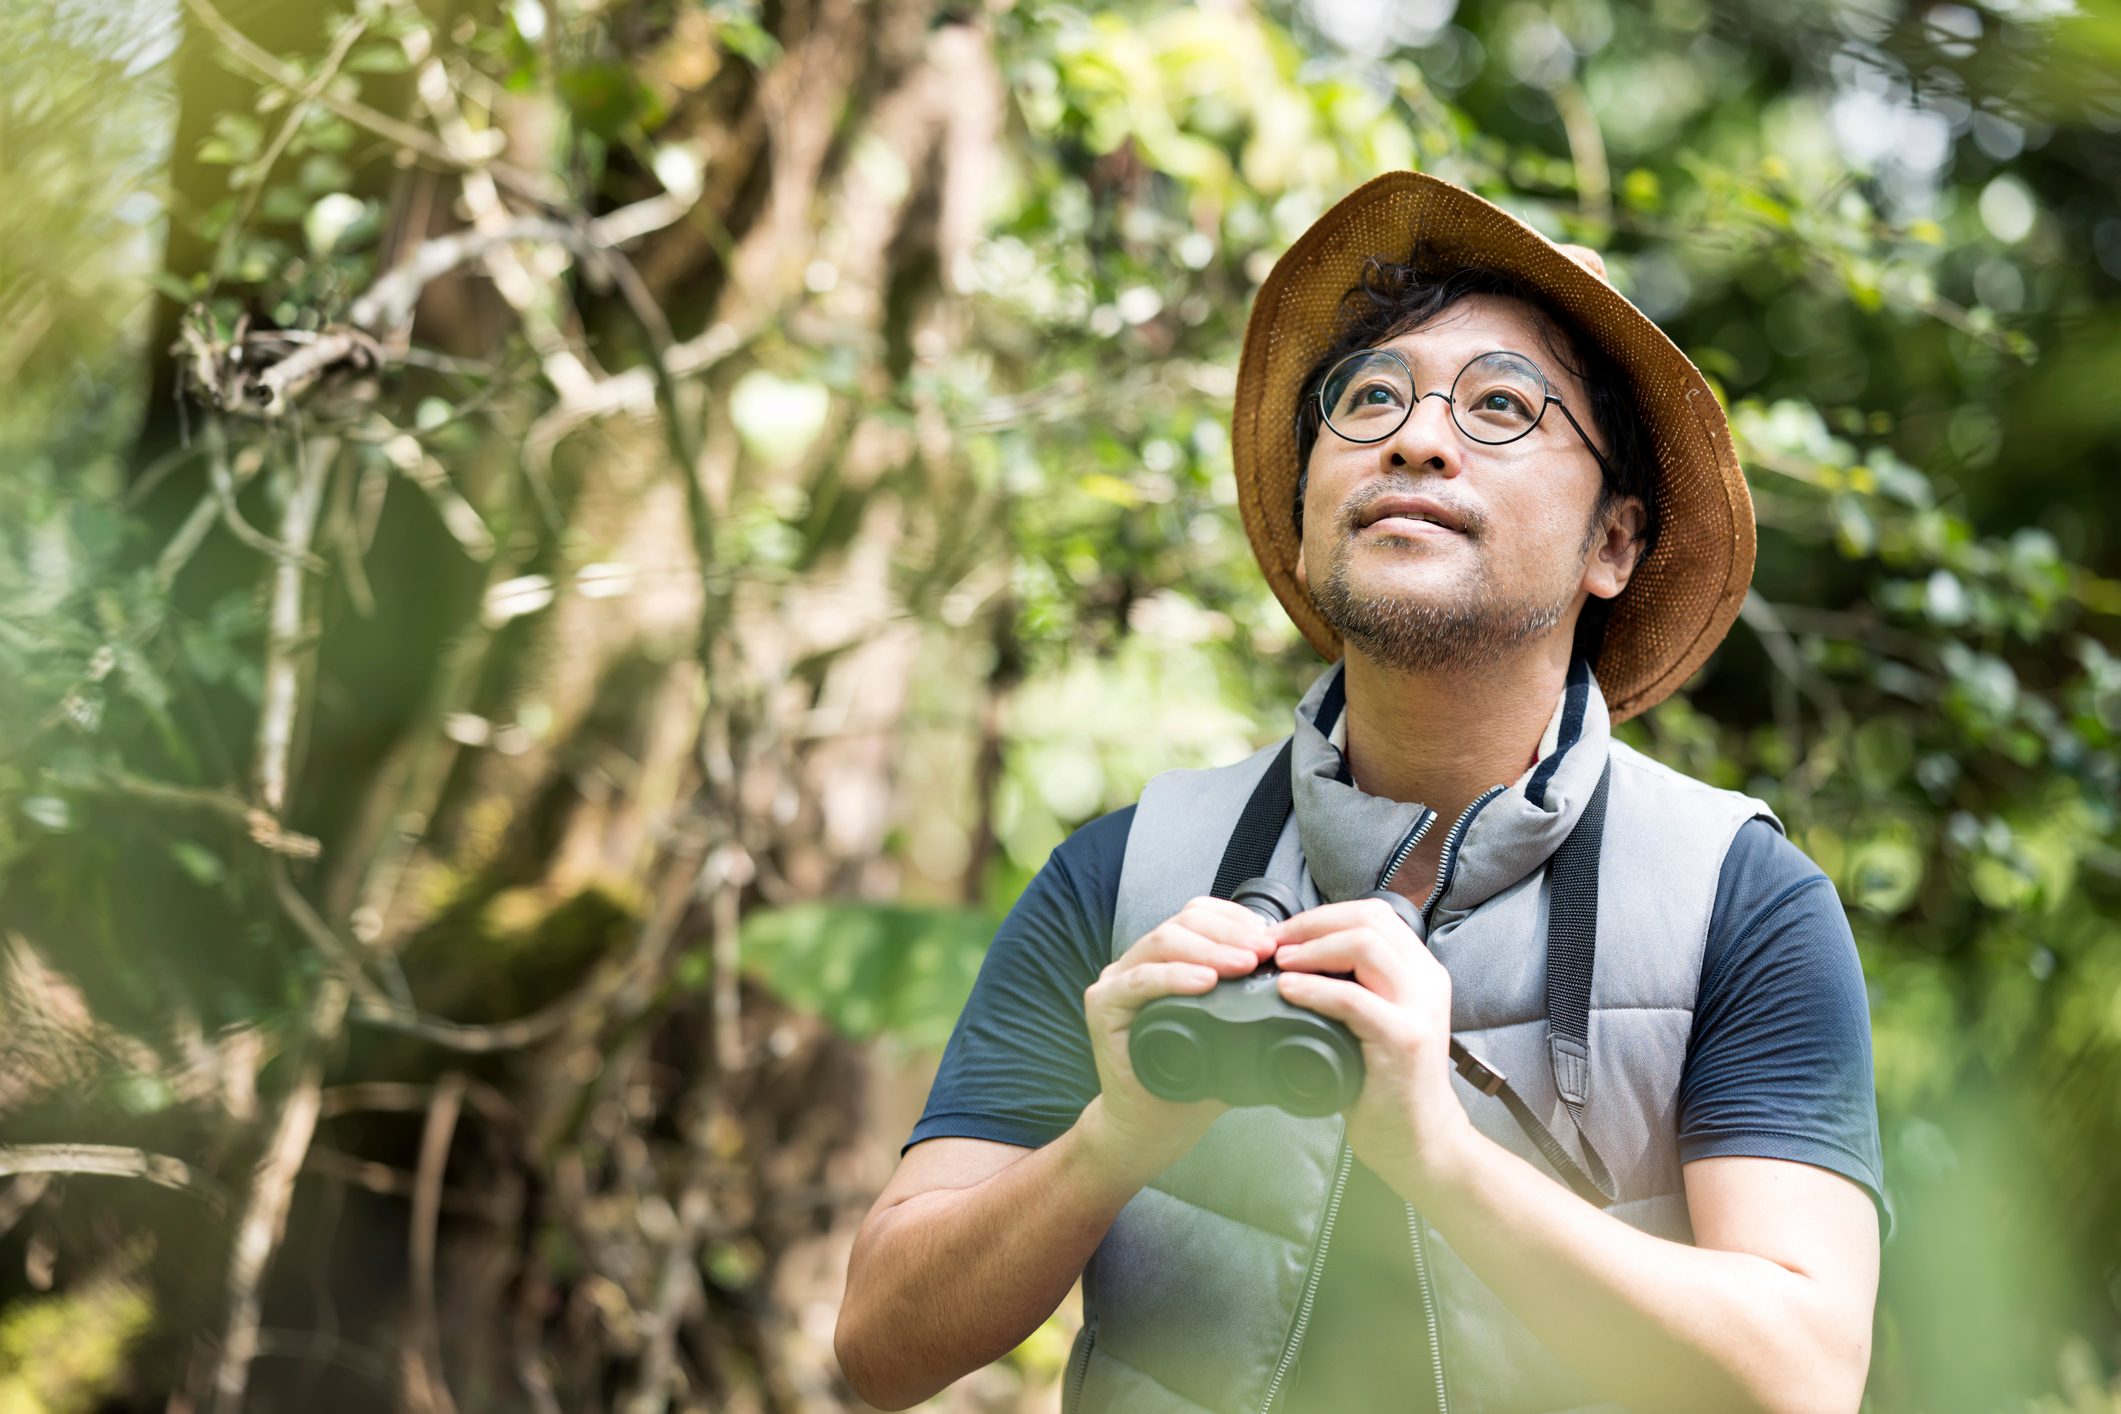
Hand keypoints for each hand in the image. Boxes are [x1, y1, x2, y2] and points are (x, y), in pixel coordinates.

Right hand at [1079, 895, 1275, 1184]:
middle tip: (1265, 953)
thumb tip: (1312, 986)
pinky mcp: (1103, 1006)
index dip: (1237, 920)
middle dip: (1230, 933)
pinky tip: (1204, 982)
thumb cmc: (1193, 1081)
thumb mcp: (1232, 1034)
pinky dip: (1174, 977)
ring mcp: (1117, 981)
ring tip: (1244, 966)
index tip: (1272, 941)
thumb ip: (1257, 1005)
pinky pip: (1139, 981)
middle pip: (1184, 921)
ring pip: (1163, 941)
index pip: (1200, 915)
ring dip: (1210, 950)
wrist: (1153, 1127)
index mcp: (1167, 959)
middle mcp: (1138, 962)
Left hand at [1268, 898, 1478, 1198]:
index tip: (1283, 934)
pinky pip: (1353, 999)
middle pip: (1369, 919)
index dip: (1323, 916)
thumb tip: (1294, 962)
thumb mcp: (1375, 1021)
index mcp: (1420, 971)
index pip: (1373, 914)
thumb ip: (1353, 988)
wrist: (1419, 1141)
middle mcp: (1426, 981)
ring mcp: (1419, 1009)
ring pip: (1365, 946)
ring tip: (1279, 963)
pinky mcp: (1404, 1040)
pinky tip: (1288, 992)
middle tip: (1272, 943)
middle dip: (1312, 924)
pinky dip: (1314, 989)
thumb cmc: (1386, 1084)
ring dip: (1313, 949)